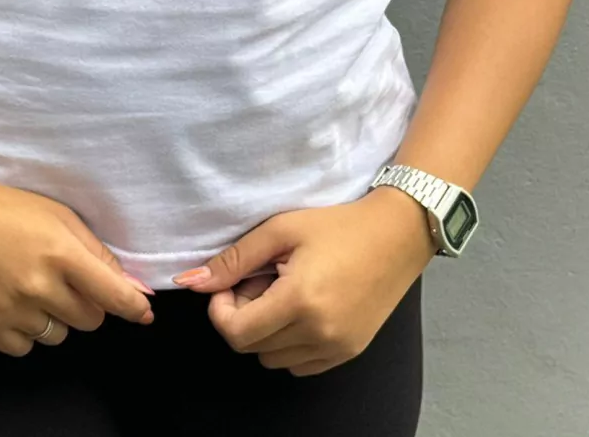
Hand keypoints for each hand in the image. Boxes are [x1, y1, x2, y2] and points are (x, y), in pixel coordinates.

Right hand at [0, 167, 155, 356]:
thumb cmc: (4, 207)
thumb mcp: (57, 215)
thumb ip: (95, 252)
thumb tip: (130, 286)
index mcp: (60, 253)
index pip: (112, 294)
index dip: (134, 308)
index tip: (144, 313)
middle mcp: (38, 285)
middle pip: (89, 319)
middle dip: (87, 303)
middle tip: (67, 281)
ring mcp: (11, 310)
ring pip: (59, 336)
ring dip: (56, 317)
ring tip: (32, 287)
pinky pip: (26, 347)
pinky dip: (27, 330)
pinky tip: (13, 302)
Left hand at [172, 187, 436, 374]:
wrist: (397, 235)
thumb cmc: (336, 225)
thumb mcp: (281, 230)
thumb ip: (234, 259)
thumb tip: (191, 282)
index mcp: (299, 301)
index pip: (236, 333)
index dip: (221, 309)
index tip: (232, 282)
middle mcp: (319, 333)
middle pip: (252, 346)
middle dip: (245, 314)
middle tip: (261, 279)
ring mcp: (337, 348)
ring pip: (274, 358)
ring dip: (267, 330)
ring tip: (284, 290)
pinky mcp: (349, 353)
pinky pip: (300, 364)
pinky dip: (290, 342)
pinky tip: (303, 307)